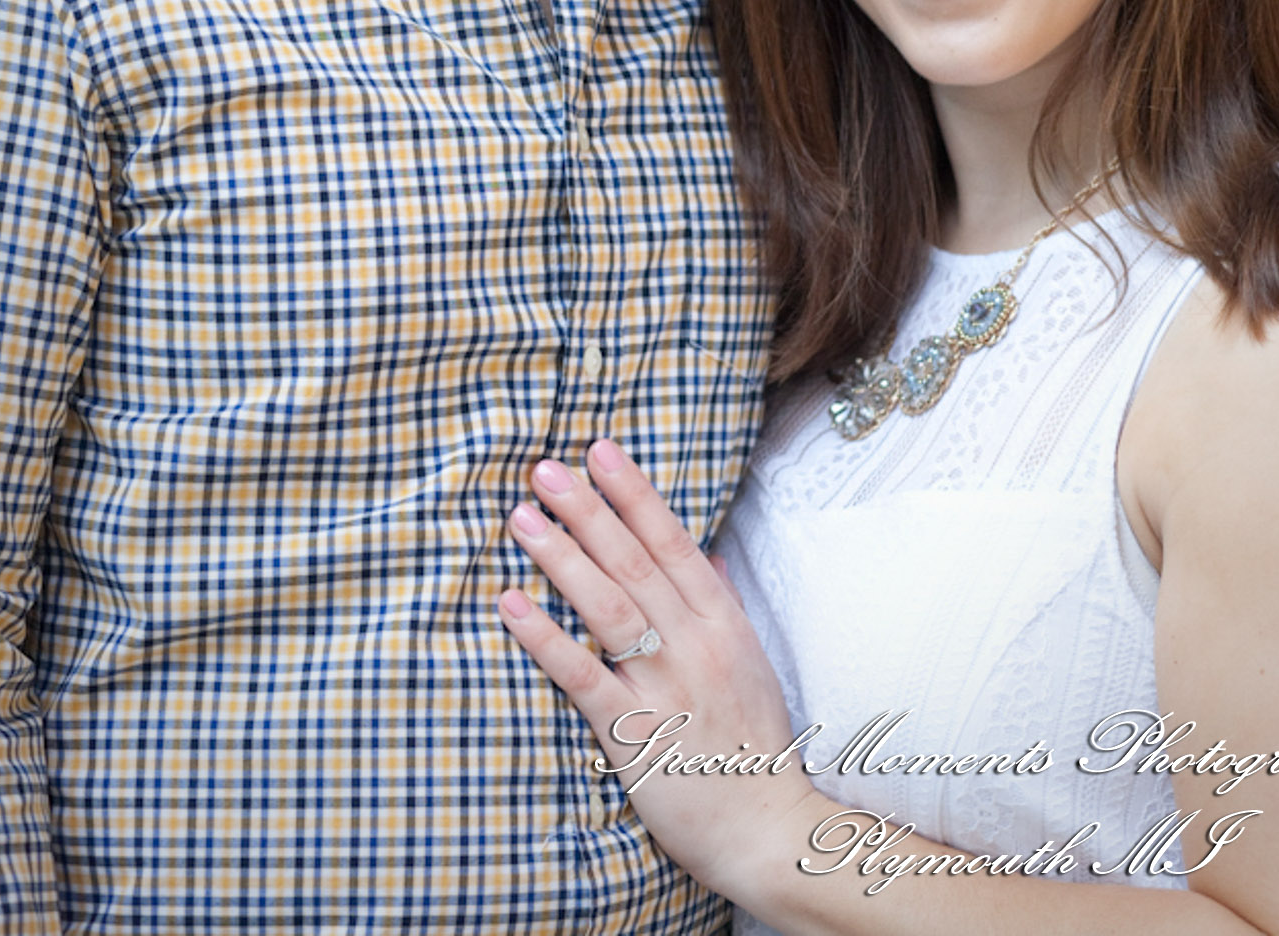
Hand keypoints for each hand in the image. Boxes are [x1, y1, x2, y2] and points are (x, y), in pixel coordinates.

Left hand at [498, 441, 823, 902]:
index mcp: (722, 623)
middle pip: (633, 563)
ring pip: (607, 608)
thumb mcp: (752, 664)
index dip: (634, 493)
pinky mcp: (632, 734)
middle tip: (546, 469)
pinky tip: (512, 604)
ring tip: (523, 519)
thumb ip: (724, 606)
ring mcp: (664, 687)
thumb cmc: (753, 745)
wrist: (766, 827)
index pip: (672, 542)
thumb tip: (708, 557)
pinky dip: (545, 638)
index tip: (602, 450)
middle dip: (588, 510)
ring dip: (562, 558)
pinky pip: (583, 677)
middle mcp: (694, 645)